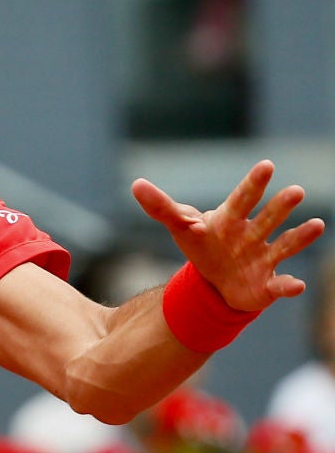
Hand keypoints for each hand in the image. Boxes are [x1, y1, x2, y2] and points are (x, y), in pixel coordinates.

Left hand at [131, 160, 325, 311]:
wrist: (215, 281)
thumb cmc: (202, 245)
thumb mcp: (180, 226)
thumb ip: (160, 207)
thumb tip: (136, 184)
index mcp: (231, 218)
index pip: (242, 198)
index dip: (253, 183)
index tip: (266, 166)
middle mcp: (253, 234)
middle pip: (267, 217)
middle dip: (280, 206)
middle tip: (295, 191)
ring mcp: (264, 257)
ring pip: (284, 245)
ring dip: (299, 237)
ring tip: (317, 225)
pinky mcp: (267, 284)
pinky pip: (280, 285)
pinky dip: (288, 286)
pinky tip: (295, 285)